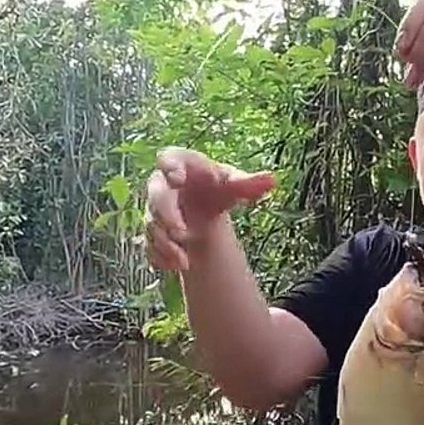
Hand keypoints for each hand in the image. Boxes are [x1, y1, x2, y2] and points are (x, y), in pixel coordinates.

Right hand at [144, 147, 274, 270]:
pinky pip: (150, 247)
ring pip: (151, 225)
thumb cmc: (217, 188)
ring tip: (185, 262)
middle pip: (156, 196)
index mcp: (181, 166)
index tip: (179, 178)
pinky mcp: (152, 234)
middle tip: (182, 231)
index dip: (171, 166)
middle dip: (166, 214)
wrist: (203, 208)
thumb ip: (249, 183)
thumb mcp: (233, 185)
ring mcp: (154, 211)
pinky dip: (163, 258)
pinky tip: (179, 266)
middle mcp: (162, 187)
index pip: (169, 158)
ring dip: (165, 244)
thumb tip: (273, 180)